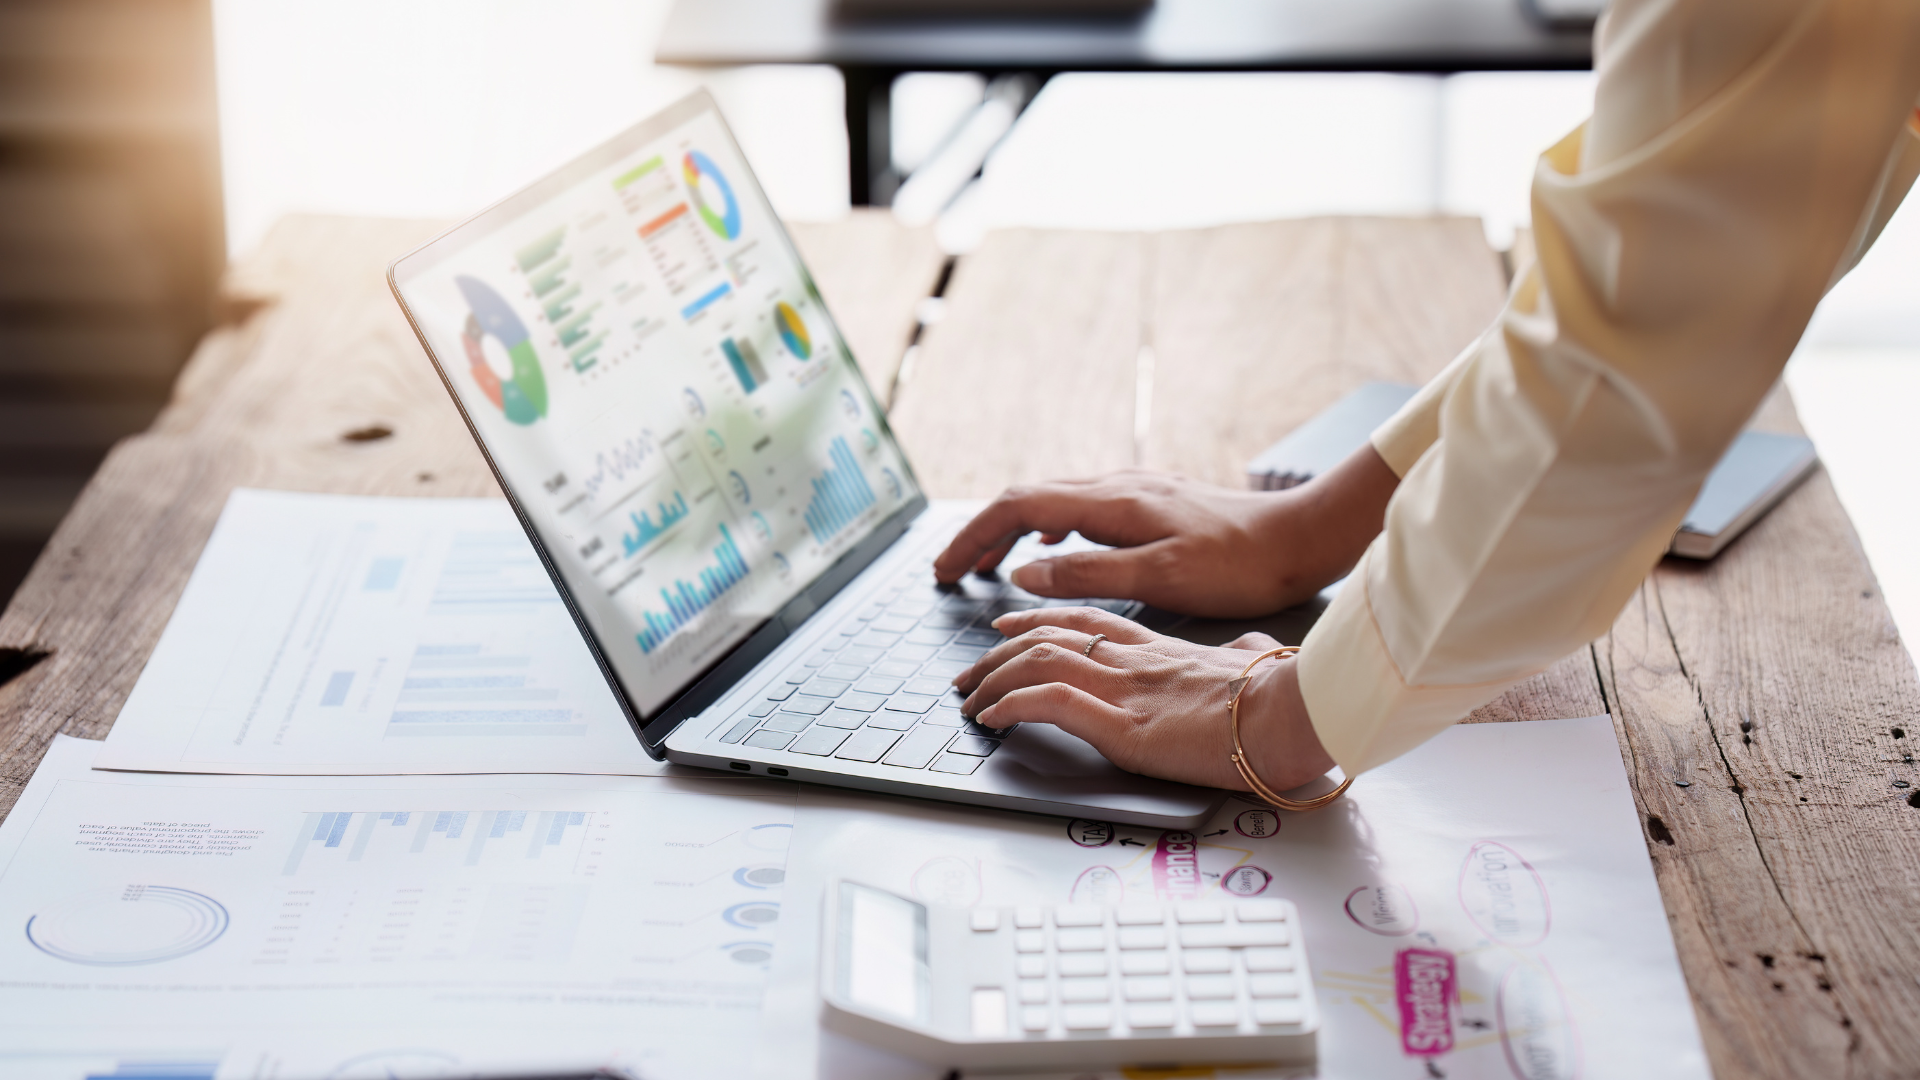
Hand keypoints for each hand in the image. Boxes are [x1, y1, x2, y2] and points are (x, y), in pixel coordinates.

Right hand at [930, 449, 1398, 618]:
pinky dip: (1048, 527)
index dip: (972, 537)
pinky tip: (1054, 546)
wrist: (1302, 538)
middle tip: (950, 571)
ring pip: (1053, 501)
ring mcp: (1136, 492)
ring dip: (1012, 531)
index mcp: (1113, 503)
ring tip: (988, 564)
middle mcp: (1118, 487)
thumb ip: (1087, 573)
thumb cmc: (1240, 565)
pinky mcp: (1154, 503)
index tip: (943, 571)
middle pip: (1026, 499)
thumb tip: (1024, 572)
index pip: (1018, 507)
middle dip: (980, 534)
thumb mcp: (1160, 578)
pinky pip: (1080, 508)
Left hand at [953, 606, 1334, 792]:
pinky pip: (1049, 703)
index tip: (1010, 624)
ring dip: (993, 680)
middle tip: (969, 672)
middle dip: (998, 653)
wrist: (1299, 707)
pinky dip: (1011, 706)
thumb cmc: (1289, 691)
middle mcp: (1135, 662)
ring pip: (1037, 662)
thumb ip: (1248, 651)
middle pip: (1049, 638)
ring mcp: (1126, 691)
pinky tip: (991, 718)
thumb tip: (1256, 646)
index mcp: (1164, 649)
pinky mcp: (1124, 726)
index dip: (1040, 620)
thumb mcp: (1262, 659)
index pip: (1088, 623)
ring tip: (968, 699)